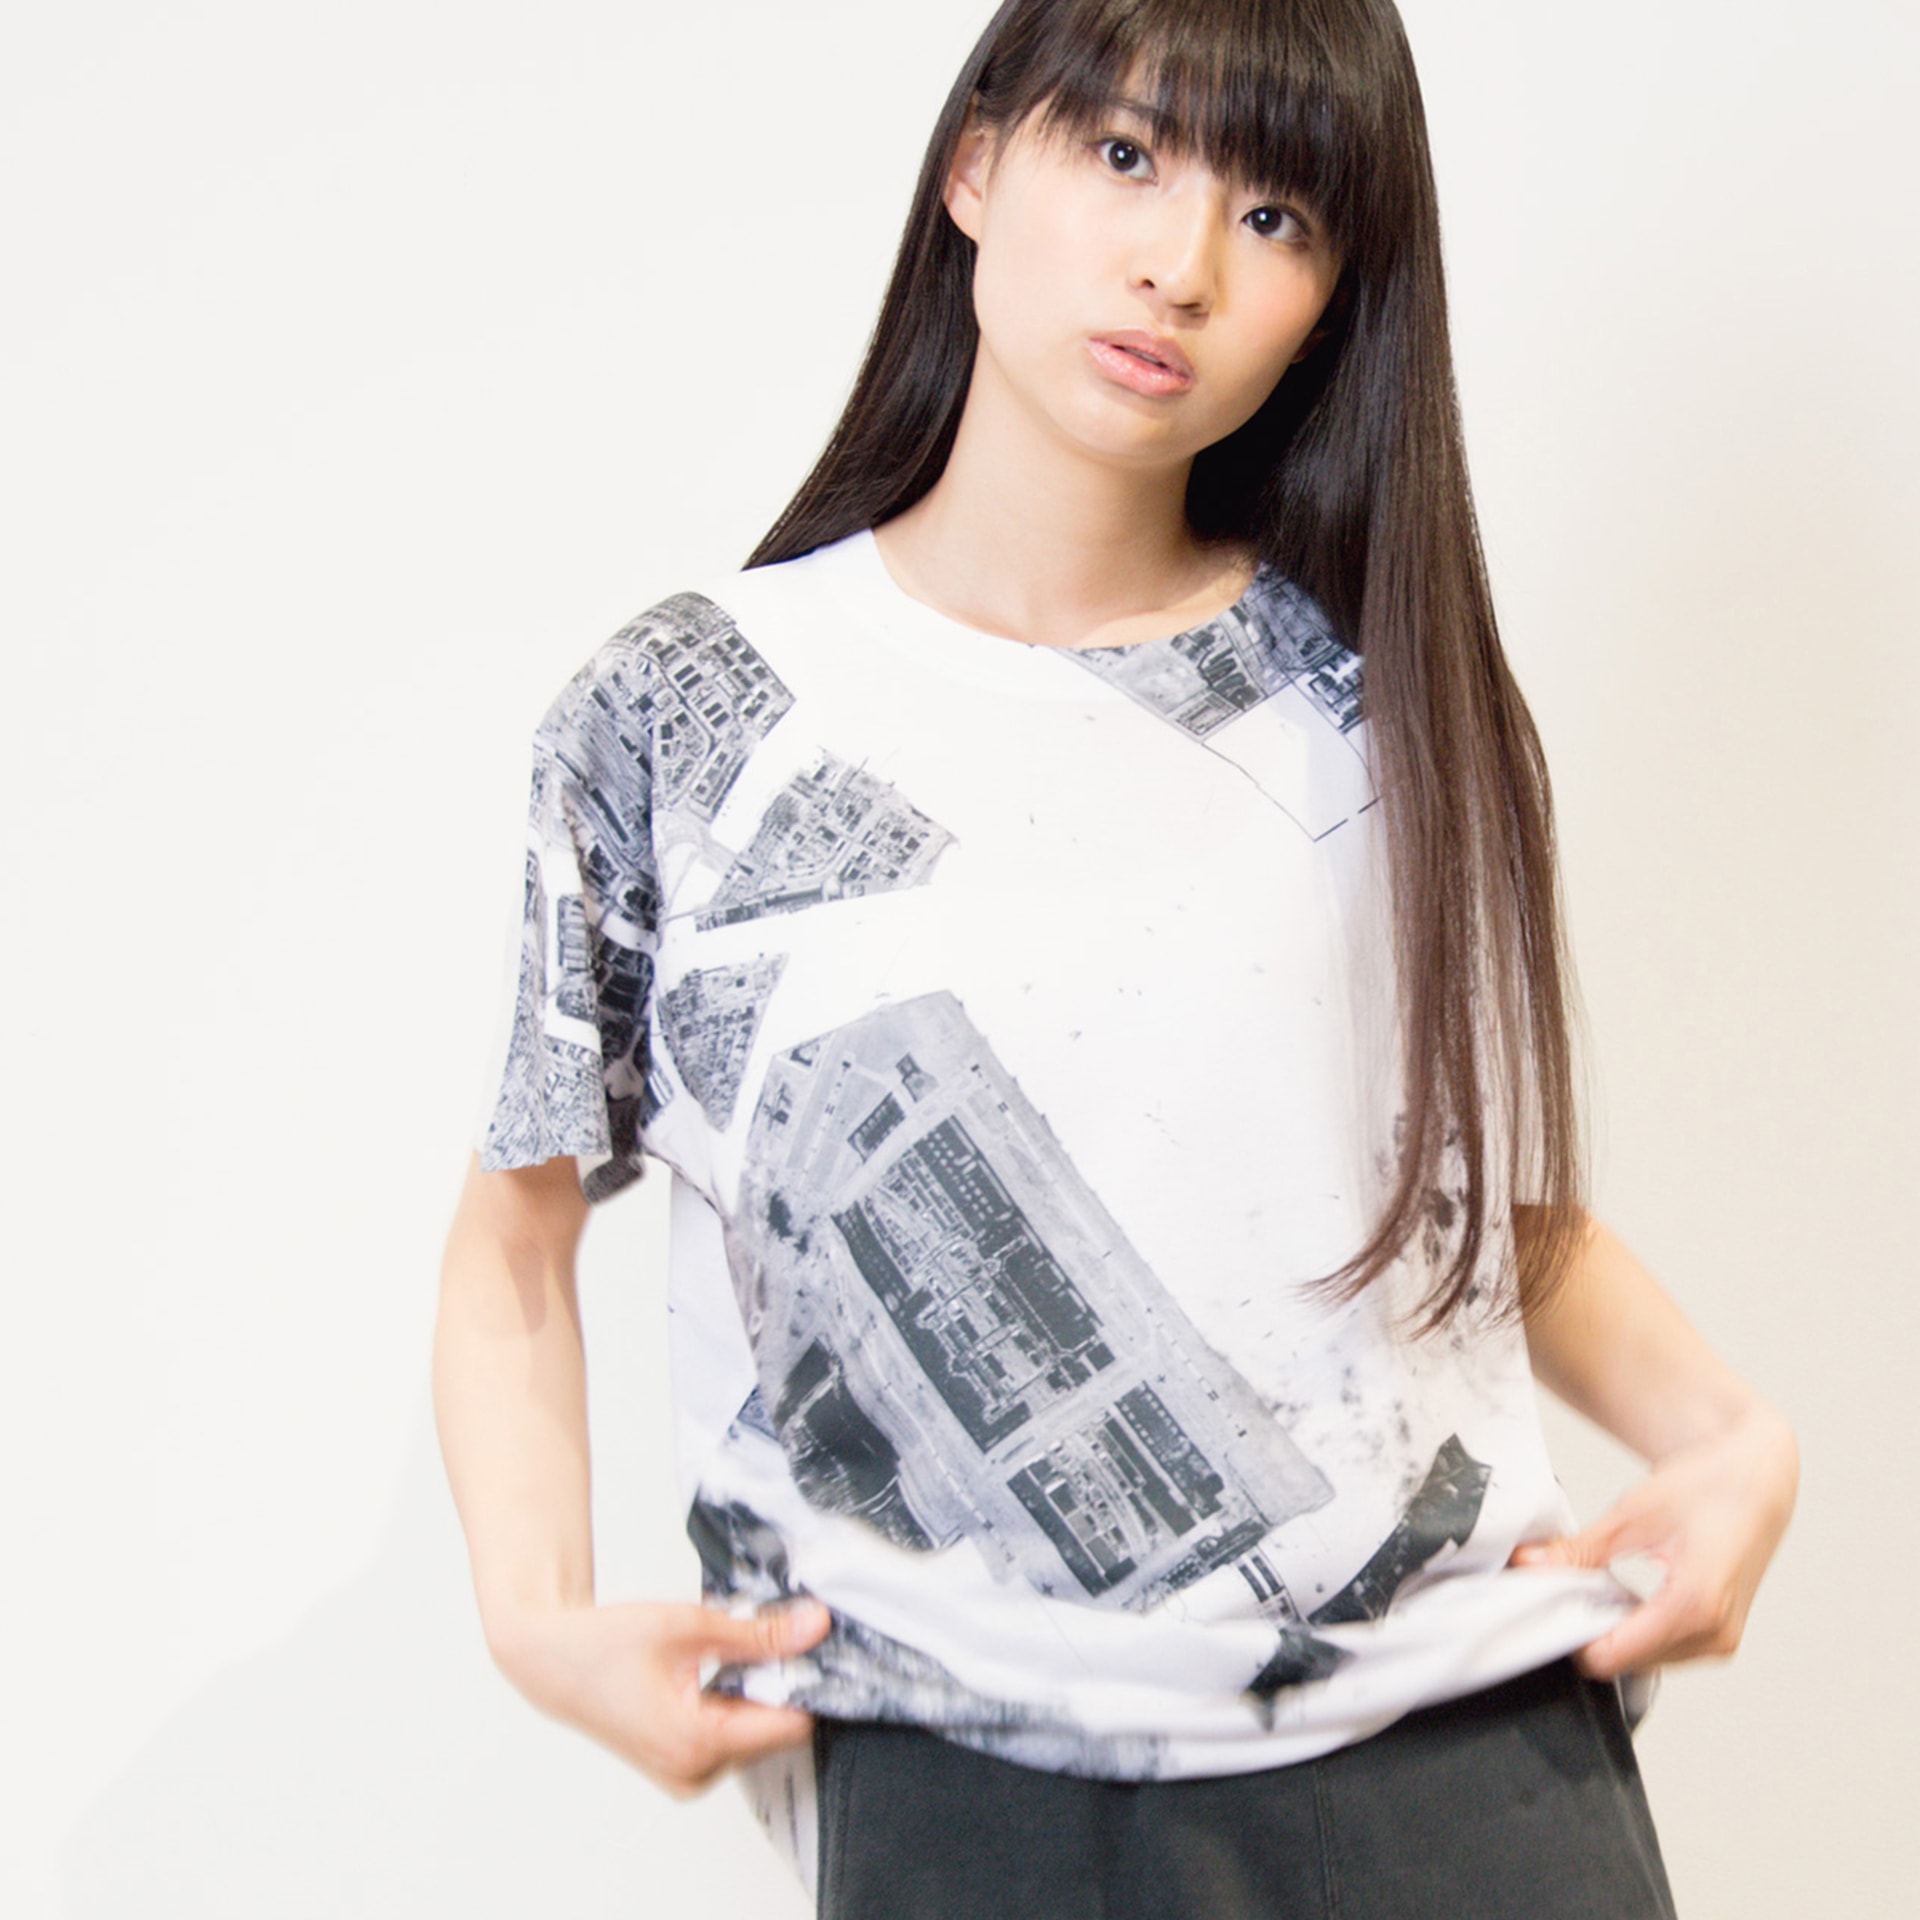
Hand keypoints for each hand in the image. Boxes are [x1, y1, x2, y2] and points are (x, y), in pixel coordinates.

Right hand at [488, 1596, 833, 1796]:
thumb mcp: (691, 1625)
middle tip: (755, 1637)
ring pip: (754, 1733)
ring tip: (719, 1655)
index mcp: (697, 1744)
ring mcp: (686, 1776)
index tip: (804, 1644)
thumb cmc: (605, 1644)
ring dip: (752, 1691)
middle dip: (776, 1682)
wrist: (553, 1660)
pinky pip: (730, 1737)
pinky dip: (731, 1703)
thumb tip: (814, 1627)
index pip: (791, 1725)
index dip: (804, 1681)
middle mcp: (693, 1773)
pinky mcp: (682, 1768)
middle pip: (774, 1729)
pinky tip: (707, 1673)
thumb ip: (760, 1633)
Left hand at [1510, 1401, 1797, 1681]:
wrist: (1758, 1479)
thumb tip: (1528, 1565)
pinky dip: (1635, 1628)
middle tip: (1569, 1585)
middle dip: (1589, 1628)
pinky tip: (1624, 1592)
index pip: (1612, 1657)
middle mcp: (1714, 1635)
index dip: (1570, 1633)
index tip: (1548, 1601)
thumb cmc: (1708, 1487)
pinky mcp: (1720, 1638)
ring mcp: (1721, 1642)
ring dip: (1613, 1630)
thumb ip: (1579, 1549)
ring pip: (1643, 1661)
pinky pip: (1663, 1651)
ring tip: (1600, 1583)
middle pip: (1625, 1662)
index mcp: (1694, 1605)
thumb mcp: (1633, 1514)